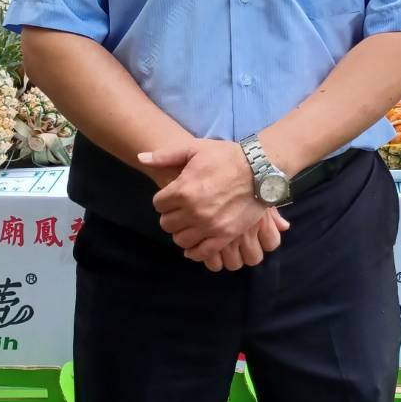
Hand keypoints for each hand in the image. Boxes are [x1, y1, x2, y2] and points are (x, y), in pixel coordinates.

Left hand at [144, 139, 284, 264]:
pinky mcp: (224, 236)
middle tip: (180, 210)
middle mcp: (192, 211)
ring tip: (189, 224)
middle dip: (171, 216)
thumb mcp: (194, 148)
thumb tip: (141, 158)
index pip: (158, 204)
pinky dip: (195, 252)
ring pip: (181, 240)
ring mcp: (209, 226)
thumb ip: (166, 156)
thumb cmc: (226, 156)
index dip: (164, 199)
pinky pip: (202, 253)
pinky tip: (195, 244)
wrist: (259, 169)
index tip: (173, 196)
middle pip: (167, 224)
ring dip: (182, 233)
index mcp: (182, 190)